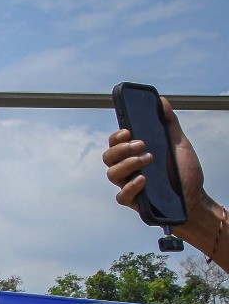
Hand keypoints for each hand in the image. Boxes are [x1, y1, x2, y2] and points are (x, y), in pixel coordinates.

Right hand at [104, 98, 207, 224]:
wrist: (195, 197)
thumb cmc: (184, 171)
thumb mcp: (179, 144)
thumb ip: (169, 123)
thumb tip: (161, 101)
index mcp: (133, 154)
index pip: (114, 143)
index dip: (116, 137)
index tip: (128, 130)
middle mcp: (126, 169)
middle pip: (108, 157)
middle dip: (122, 149)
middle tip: (141, 144)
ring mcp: (128, 186)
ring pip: (112, 174)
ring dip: (128, 164)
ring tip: (148, 158)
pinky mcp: (133, 202)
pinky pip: (121, 196)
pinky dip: (131, 186)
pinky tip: (143, 179)